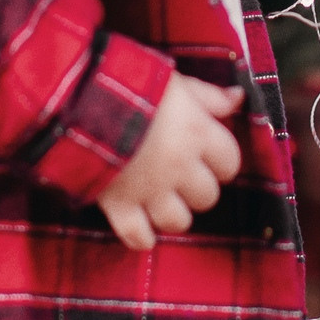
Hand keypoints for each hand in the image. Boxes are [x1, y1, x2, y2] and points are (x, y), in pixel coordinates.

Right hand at [98, 75, 244, 250]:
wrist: (81, 99)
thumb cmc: (131, 83)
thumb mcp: (175, 81)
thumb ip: (208, 95)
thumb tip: (238, 98)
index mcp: (198, 134)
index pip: (230, 162)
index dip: (221, 161)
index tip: (209, 156)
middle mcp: (180, 167)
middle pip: (207, 197)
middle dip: (197, 189)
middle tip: (182, 177)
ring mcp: (150, 190)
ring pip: (178, 222)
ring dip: (173, 214)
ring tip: (162, 201)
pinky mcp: (119, 205)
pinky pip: (137, 236)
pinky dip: (141, 238)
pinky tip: (142, 231)